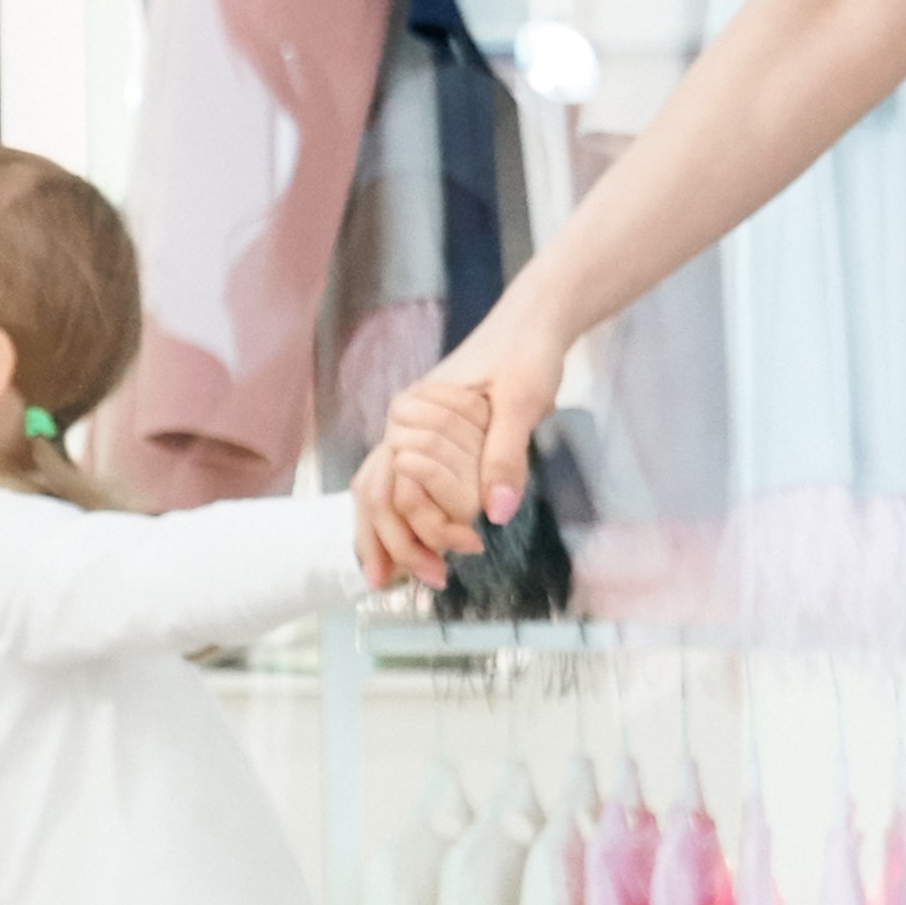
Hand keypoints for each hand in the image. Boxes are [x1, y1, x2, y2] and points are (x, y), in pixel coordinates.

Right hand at [368, 302, 566, 572]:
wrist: (531, 322)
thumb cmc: (526, 354)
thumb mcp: (523, 402)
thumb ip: (506, 456)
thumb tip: (496, 514)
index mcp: (412, 410)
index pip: (397, 485)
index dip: (424, 527)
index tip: (467, 551)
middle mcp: (400, 422)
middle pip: (375, 493)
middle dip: (395, 544)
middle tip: (434, 581)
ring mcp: (409, 431)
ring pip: (380, 492)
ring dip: (394, 538)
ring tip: (410, 580)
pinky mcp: (427, 439)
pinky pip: (401, 485)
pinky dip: (403, 519)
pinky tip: (414, 550)